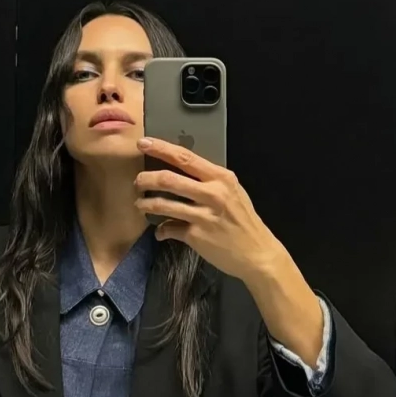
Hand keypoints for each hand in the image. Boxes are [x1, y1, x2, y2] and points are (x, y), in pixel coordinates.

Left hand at [134, 137, 284, 281]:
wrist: (257, 253)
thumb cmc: (244, 221)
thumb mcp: (233, 193)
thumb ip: (209, 182)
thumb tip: (182, 174)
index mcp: (221, 178)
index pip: (186, 157)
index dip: (161, 148)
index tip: (143, 143)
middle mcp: (213, 194)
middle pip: (168, 179)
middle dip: (146, 178)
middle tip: (138, 181)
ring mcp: (203, 216)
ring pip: (163, 204)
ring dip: (146, 203)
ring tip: (141, 204)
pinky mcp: (196, 236)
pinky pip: (169, 229)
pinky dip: (161, 230)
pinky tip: (160, 231)